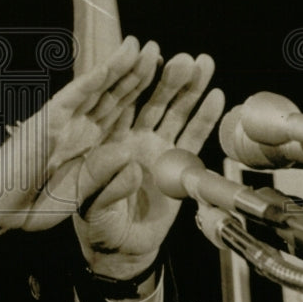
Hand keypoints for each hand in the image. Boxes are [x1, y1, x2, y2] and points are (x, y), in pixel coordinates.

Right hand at [0, 36, 161, 245]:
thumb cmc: (31, 203)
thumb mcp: (79, 196)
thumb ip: (101, 176)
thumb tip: (128, 155)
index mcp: (88, 144)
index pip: (119, 113)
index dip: (141, 94)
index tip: (165, 79)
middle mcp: (79, 127)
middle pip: (114, 95)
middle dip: (138, 73)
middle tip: (161, 50)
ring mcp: (65, 121)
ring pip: (98, 88)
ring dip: (120, 67)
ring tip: (142, 46)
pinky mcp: (49, 120)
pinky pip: (76, 95)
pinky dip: (94, 78)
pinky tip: (112, 63)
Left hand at [73, 53, 225, 279]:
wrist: (118, 248)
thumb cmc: (95, 221)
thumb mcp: (87, 202)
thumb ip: (103, 182)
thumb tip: (129, 165)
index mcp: (106, 139)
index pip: (119, 101)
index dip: (132, 76)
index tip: (145, 53)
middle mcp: (133, 138)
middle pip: (151, 101)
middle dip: (168, 78)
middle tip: (183, 58)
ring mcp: (156, 149)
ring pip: (174, 113)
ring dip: (189, 89)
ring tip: (204, 64)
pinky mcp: (177, 167)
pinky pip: (192, 139)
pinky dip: (204, 118)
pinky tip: (215, 96)